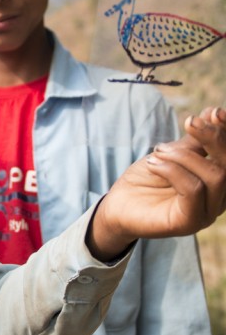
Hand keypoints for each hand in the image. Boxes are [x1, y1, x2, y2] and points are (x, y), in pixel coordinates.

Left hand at [88, 107, 225, 260]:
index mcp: (218, 181)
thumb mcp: (170, 154)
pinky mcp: (190, 222)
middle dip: (213, 138)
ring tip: (158, 151)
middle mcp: (219, 198)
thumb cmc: (145, 180)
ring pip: (215, 176)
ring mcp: (207, 213)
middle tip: (189, 122)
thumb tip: (214, 112)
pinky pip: (193, 189)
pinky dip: (173, 170)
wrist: (117, 206)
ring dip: (184, 156)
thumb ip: (193, 140)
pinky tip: (153, 164)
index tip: (214, 112)